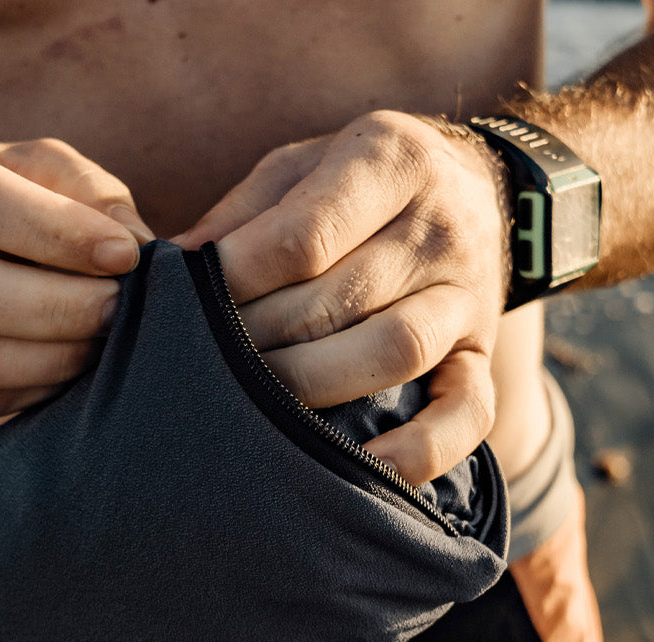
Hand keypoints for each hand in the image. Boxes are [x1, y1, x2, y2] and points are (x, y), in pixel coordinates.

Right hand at [0, 123, 152, 415]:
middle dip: (53, 307)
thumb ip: (88, 194)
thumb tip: (131, 244)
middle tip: (116, 309)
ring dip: (46, 358)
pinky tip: (68, 370)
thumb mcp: (43, 172)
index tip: (122, 254)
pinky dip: (29, 391)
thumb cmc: (9, 200)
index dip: (52, 232)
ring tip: (101, 342)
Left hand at [176, 112, 509, 484]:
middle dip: (259, 337)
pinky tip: (370, 469)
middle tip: (206, 358)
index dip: (239, 277)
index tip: (191, 298)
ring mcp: (467, 300)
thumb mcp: (301, 167)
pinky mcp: (480, 359)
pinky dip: (422, 449)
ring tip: (257, 401)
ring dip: (313, 384)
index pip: (305, 235)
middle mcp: (439, 229)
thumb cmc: (360, 187)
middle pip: (339, 301)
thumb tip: (172, 264)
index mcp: (392, 161)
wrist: (481, 193)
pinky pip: (468, 414)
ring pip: (393, 351)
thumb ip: (242, 213)